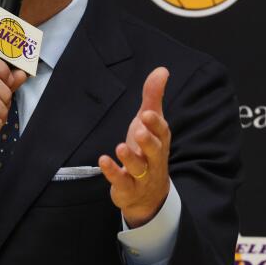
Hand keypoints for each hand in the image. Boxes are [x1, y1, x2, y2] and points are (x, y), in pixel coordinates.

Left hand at [99, 67, 170, 227]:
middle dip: (148, 141)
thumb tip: (162, 70)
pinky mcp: (127, 188)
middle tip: (138, 130)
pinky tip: (103, 161)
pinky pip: (121, 181)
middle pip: (155, 151)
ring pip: (139, 168)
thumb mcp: (149, 123)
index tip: (148, 113)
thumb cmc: (148, 151)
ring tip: (120, 147)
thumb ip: (153, 97)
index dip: (155, 124)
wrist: (149, 194)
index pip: (162, 132)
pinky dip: (113, 172)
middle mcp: (154, 159)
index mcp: (160, 141)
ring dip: (130, 158)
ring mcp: (142, 176)